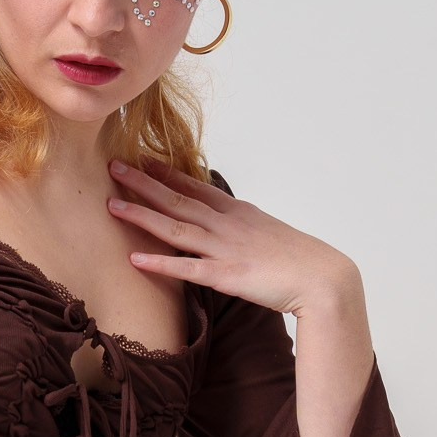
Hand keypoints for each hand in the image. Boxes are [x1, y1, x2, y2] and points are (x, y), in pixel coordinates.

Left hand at [106, 155, 357, 317]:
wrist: (324, 278)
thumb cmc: (298, 260)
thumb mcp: (267, 233)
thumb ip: (241, 228)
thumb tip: (224, 225)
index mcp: (237, 213)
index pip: (196, 187)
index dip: (167, 172)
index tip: (142, 158)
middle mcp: (227, 225)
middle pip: (178, 200)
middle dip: (144, 183)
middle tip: (113, 166)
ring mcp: (225, 249)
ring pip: (176, 228)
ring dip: (143, 215)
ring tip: (112, 205)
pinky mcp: (227, 276)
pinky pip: (187, 269)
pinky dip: (160, 263)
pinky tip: (135, 259)